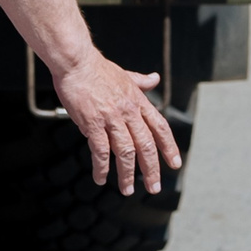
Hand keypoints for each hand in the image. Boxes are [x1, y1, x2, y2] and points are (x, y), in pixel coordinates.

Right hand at [50, 50, 180, 194]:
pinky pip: (100, 150)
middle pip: (146, 146)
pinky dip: (101, 167)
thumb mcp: (124, 74)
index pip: (160, 128)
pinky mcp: (92, 122)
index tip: (175, 164)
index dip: (169, 147)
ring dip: (127, 174)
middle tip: (154, 187)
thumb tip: (155, 78)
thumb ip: (141, 81)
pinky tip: (100, 178)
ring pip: (125, 152)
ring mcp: (111, 118)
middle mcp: (128, 111)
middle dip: (152, 169)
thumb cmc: (97, 67)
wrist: (75, 61)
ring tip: (127, 190)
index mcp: (138, 101)